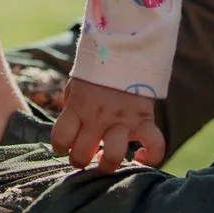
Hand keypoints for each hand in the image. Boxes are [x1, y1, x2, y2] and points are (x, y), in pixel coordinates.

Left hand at [50, 77, 166, 172]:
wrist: (126, 48)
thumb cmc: (98, 71)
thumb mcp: (76, 86)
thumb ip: (72, 109)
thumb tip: (68, 134)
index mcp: (78, 106)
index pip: (59, 138)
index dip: (59, 147)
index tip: (65, 145)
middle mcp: (97, 116)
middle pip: (81, 155)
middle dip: (80, 160)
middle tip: (86, 153)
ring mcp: (122, 119)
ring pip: (112, 156)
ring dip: (107, 164)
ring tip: (105, 159)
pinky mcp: (144, 119)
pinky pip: (154, 145)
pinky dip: (151, 157)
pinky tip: (140, 157)